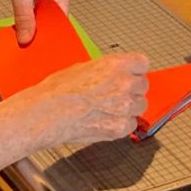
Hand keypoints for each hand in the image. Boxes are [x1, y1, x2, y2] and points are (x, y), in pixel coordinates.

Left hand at [0, 0, 69, 43]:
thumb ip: (24, 16)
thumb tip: (27, 38)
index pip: (62, 21)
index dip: (53, 36)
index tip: (43, 50)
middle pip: (52, 22)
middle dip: (41, 35)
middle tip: (30, 49)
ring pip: (41, 20)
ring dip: (31, 30)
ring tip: (23, 42)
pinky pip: (32, 16)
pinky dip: (25, 24)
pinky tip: (18, 32)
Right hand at [25, 53, 151, 145]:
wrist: (47, 113)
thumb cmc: (57, 91)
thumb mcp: (82, 67)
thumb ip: (105, 70)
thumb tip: (112, 73)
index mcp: (116, 65)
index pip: (143, 63)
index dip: (135, 70)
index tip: (131, 74)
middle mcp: (125, 83)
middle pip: (143, 85)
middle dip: (132, 90)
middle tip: (115, 94)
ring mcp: (125, 106)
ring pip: (140, 106)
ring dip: (128, 108)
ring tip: (107, 108)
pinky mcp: (120, 127)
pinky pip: (131, 124)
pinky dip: (121, 124)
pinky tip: (105, 121)